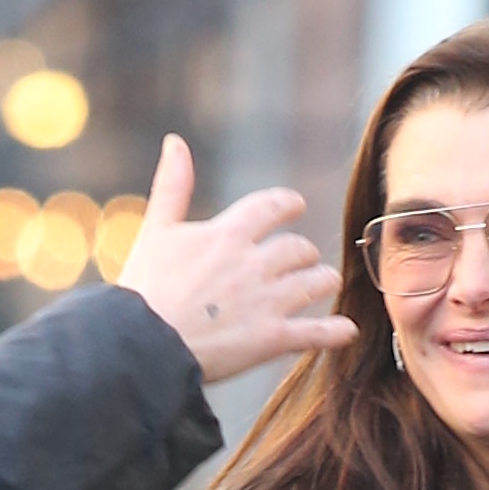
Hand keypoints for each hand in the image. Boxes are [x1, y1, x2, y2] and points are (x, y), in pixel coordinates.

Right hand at [112, 136, 357, 388]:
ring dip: (322, 281)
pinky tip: (346, 331)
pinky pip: (314, 333)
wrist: (142, 347)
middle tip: (304, 259)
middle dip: (303, 253)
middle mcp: (254, 263)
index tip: (295, 206)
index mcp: (228, 233)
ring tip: (324, 284)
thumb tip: (175, 142)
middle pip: (298, 248)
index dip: (288, 204)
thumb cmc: (142, 292)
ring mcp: (266, 301)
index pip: (272, 207)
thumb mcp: (155, 232)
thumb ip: (172, 187)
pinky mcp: (270, 339)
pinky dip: (334, 332)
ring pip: (314, 283)